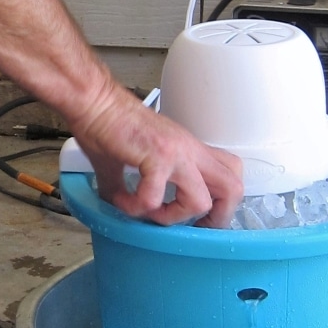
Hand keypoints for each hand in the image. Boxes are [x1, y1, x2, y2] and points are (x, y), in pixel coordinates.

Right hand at [74, 87, 243, 228]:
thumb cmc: (108, 122)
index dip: (222, 205)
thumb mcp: (131, 159)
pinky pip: (155, 198)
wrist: (94, 101)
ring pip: (201, 200)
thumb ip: (132, 187)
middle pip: (233, 188)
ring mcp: (175, 153)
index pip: (230, 174)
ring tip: (149, 212)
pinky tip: (122, 200)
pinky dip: (137, 208)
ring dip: (174, 217)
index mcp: (189, 149)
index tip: (199, 221)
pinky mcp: (155, 156)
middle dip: (216, 218)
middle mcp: (189, 150)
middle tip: (188, 225)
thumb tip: (121, 209)